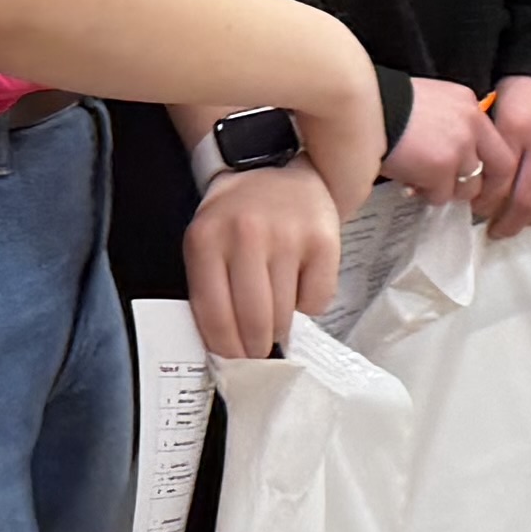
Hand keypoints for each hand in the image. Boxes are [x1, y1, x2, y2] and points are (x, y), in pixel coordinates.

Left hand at [180, 160, 336, 359]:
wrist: (276, 170)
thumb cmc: (238, 218)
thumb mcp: (207, 242)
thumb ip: (209, 289)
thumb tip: (226, 349)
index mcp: (207, 240)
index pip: (214, 313)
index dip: (225, 348)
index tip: (234, 361)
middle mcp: (247, 235)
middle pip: (254, 319)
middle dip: (256, 348)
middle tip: (259, 353)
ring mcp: (288, 236)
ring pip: (286, 314)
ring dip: (281, 327)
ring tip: (276, 316)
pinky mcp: (324, 240)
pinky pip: (317, 300)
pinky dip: (308, 306)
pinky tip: (299, 288)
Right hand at [380, 73, 496, 203]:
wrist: (360, 106)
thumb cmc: (385, 105)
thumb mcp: (430, 102)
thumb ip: (451, 124)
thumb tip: (457, 155)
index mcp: (469, 104)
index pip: (499, 143)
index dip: (494, 167)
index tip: (485, 180)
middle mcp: (472, 124)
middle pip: (500, 169)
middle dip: (486, 189)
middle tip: (469, 199)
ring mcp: (459, 148)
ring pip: (468, 187)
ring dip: (447, 191)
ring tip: (423, 183)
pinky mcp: (440, 169)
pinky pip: (440, 196)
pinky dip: (425, 195)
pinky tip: (409, 183)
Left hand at [478, 72, 530, 224]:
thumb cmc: (521, 85)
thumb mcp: (496, 108)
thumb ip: (492, 144)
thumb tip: (475, 184)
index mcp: (515, 127)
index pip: (499, 181)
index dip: (488, 204)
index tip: (479, 212)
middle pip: (528, 198)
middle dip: (510, 222)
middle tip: (499, 230)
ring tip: (527, 220)